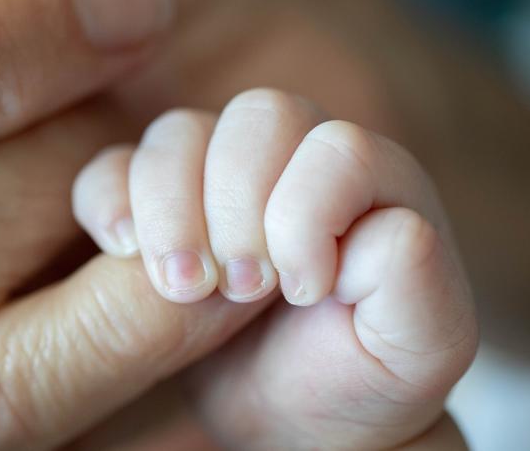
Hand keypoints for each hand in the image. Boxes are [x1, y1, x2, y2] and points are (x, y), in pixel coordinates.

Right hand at [73, 88, 477, 447]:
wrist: (292, 413)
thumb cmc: (358, 374)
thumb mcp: (417, 348)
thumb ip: (421, 285)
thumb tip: (389, 228)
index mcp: (369, 179)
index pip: (336, 147)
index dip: (307, 214)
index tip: (300, 291)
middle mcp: (293, 158)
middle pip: (257, 117)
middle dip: (237, 205)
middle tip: (238, 288)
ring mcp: (218, 175)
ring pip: (180, 134)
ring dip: (171, 210)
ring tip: (184, 287)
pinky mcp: (158, 204)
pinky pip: (114, 169)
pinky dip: (108, 200)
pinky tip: (123, 250)